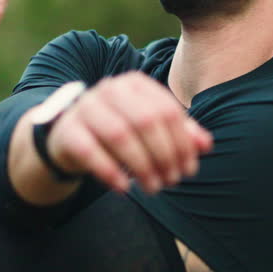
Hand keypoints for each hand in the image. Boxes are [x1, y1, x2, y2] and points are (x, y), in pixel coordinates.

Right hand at [46, 72, 212, 194]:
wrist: (70, 138)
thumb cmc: (119, 131)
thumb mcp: (150, 130)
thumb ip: (179, 134)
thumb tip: (206, 145)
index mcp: (134, 84)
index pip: (167, 110)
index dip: (182, 143)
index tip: (189, 170)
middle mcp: (109, 89)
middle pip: (145, 121)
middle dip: (164, 155)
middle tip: (172, 181)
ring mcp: (85, 107)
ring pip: (120, 135)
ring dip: (141, 166)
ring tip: (153, 188)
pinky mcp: (67, 130)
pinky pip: (90, 151)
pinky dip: (110, 171)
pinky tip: (124, 188)